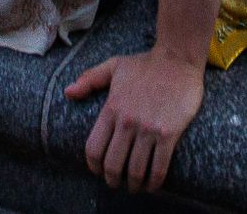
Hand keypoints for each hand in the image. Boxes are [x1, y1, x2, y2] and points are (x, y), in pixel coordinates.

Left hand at [68, 44, 205, 191]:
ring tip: (135, 187)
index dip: (94, 166)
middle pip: (113, 165)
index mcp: (111, 108)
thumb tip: (68, 93)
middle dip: (113, 180)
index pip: (94, 148)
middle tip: (117, 183)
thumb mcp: (114, 66)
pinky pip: (158, 167)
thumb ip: (89, 79)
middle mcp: (127, 122)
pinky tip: (153, 186)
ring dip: (133, 185)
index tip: (98, 172)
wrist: (178, 59)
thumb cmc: (146, 64)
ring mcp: (148, 129)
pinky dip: (154, 182)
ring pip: (135, 170)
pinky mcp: (168, 134)